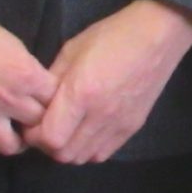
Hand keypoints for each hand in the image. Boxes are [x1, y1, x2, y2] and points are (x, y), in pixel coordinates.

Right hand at [0, 0, 58, 156]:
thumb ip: (29, 73)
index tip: (50, 105)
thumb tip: (38, 90)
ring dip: (16, 141)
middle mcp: (8, 100)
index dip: (55, 104)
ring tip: (13, 133)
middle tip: (34, 122)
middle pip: (38, 126)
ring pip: (10, 147)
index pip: (56, 103)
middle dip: (39, 124)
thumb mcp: (15, 46)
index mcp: (27, 76)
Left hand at [22, 0, 191, 164]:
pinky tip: (88, 132)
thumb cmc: (111, 35)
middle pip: (64, 154)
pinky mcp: (133, 127)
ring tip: (68, 129)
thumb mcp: (71, 50)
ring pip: (83, 158)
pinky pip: (103, 154)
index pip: (49, 137)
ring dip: (69, 148)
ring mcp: (119, 123)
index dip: (34, 135)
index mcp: (81, 93)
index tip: (33, 122)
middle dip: (48, 144)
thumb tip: (36, 104)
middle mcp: (100, 114)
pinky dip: (89, 149)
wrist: (158, 34)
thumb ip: (51, 81)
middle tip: (47, 126)